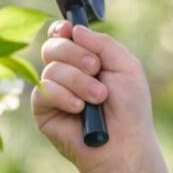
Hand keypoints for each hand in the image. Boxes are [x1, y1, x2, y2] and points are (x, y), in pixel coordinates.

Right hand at [31, 20, 158, 172]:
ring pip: (51, 68)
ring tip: (97, 98)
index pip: (62, 35)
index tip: (67, 29)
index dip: (61, 30)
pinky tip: (79, 109)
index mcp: (85, 58)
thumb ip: (103, 43)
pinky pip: (43, 90)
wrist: (123, 144)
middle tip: (96, 69)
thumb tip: (74, 29)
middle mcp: (66, 72)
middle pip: (53, 46)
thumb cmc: (129, 108)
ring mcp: (53, 90)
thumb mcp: (126, 66)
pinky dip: (63, 96)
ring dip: (78, 81)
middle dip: (76, 54)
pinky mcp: (43, 110)